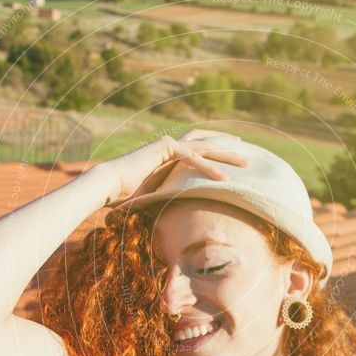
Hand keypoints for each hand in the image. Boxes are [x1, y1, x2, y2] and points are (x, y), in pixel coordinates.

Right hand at [97, 131, 249, 205]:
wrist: (108, 186)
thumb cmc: (126, 195)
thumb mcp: (156, 195)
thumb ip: (171, 195)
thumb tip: (182, 213)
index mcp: (168, 155)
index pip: (198, 147)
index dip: (216, 149)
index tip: (233, 153)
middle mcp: (169, 146)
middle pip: (205, 142)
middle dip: (227, 147)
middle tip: (247, 154)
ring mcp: (167, 144)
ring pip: (204, 147)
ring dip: (226, 155)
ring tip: (246, 163)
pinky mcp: (164, 148)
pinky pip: (192, 157)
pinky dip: (209, 168)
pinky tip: (224, 178)